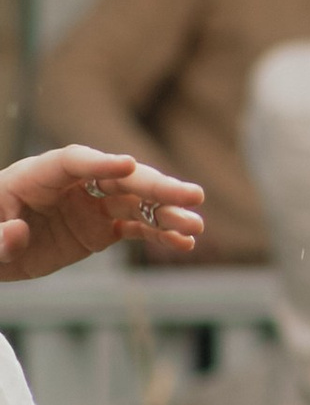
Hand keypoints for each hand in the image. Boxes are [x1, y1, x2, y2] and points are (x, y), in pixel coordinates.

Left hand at [0, 147, 206, 277]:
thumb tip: (19, 234)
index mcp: (38, 175)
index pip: (75, 162)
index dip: (102, 163)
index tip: (129, 165)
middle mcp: (72, 185)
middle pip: (120, 178)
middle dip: (156, 186)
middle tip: (192, 196)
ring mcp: (89, 206)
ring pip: (136, 203)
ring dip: (167, 212)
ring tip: (196, 226)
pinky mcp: (99, 230)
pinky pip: (135, 228)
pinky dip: (160, 234)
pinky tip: (184, 243)